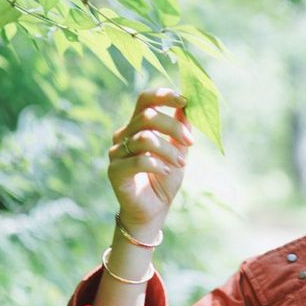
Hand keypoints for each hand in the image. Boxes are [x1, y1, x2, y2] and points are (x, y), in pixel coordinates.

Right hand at [107, 88, 193, 240]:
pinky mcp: (115, 171)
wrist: (154, 210)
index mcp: (137, 126)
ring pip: (145, 138)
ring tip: (180, 163)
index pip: (145, 100)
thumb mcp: (179, 150)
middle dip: (174, 128)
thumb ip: (181, 129)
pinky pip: (139, 160)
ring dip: (169, 150)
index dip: (163, 96)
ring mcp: (116, 153)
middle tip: (191, 143)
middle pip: (148, 117)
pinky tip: (165, 172)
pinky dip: (158, 165)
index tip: (185, 100)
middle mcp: (123, 135)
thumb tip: (188, 106)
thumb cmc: (164, 178)